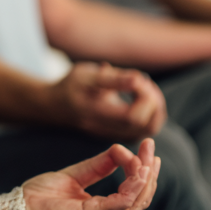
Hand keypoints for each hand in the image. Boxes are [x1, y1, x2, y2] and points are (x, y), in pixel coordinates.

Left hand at [23, 138, 159, 209]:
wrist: (20, 207)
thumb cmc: (43, 195)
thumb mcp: (75, 174)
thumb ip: (99, 165)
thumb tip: (121, 150)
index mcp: (105, 208)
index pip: (135, 190)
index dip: (144, 167)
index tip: (146, 144)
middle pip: (140, 196)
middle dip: (149, 170)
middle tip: (150, 145)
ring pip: (135, 202)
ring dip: (145, 179)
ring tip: (147, 158)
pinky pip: (117, 207)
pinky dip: (131, 191)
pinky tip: (137, 174)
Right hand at [49, 62, 165, 139]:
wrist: (55, 106)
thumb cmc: (71, 85)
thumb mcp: (86, 75)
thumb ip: (113, 79)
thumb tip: (140, 79)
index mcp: (96, 113)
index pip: (133, 116)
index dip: (145, 98)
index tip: (139, 79)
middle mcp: (106, 129)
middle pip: (146, 126)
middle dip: (154, 102)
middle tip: (145, 83)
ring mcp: (114, 134)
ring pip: (148, 130)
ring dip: (155, 108)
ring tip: (145, 89)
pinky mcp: (118, 134)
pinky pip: (143, 129)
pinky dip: (150, 113)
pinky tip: (142, 98)